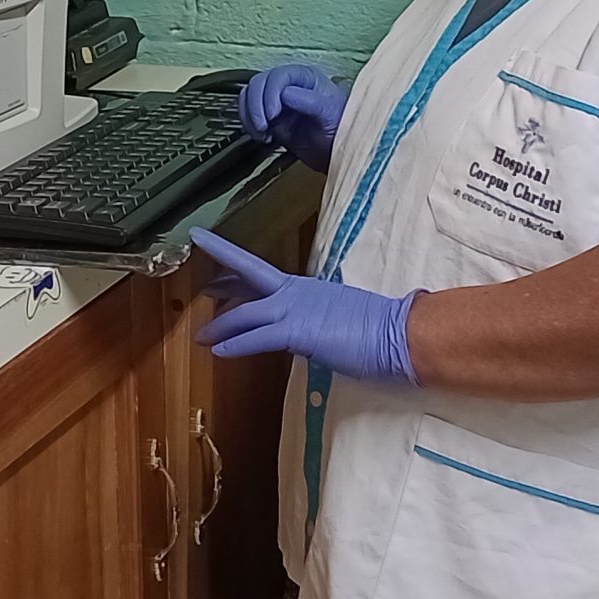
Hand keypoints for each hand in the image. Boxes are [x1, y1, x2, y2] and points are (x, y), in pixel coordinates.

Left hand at [191, 229, 417, 384]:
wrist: (398, 334)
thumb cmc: (378, 330)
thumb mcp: (336, 316)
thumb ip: (313, 318)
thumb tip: (304, 327)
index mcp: (305, 288)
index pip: (261, 272)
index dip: (232, 262)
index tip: (209, 248)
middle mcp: (296, 292)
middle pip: (247, 277)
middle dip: (219, 281)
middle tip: (200, 289)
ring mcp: (296, 309)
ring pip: (246, 313)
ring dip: (221, 326)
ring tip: (201, 337)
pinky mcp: (298, 331)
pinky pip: (258, 338)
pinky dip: (236, 343)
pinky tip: (219, 350)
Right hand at [238, 63, 346, 172]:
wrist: (339, 153)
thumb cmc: (342, 129)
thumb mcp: (330, 114)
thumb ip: (310, 101)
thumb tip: (285, 94)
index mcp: (305, 77)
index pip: (277, 76)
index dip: (270, 93)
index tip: (273, 114)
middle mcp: (288, 84)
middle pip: (258, 83)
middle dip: (256, 105)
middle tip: (264, 126)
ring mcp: (276, 100)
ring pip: (249, 95)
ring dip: (250, 115)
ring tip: (263, 133)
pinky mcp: (270, 117)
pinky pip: (248, 113)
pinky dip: (249, 124)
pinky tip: (262, 137)